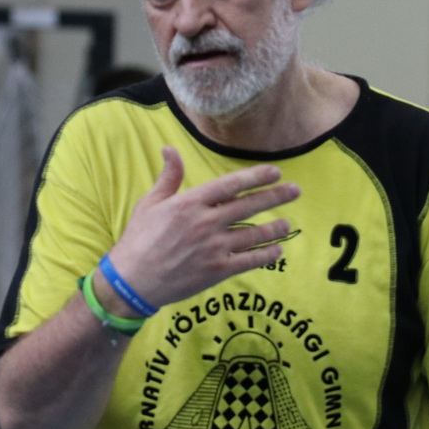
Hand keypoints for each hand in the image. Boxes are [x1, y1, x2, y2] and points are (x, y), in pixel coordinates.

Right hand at [104, 146, 299, 311]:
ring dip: (275, 228)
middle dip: (275, 196)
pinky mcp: (217, 271)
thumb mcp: (150, 203)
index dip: (255, 177)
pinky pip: (249, 261)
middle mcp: (206, 222)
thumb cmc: (139, 239)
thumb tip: (169, 148)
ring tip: (288, 223)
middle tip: (295, 190)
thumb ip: (168, 176)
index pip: (230, 185)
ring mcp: (213, 248)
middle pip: (249, 206)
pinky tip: (277, 250)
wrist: (133, 280)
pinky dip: (266, 255)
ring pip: (254, 234)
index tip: (275, 172)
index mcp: (190, 203)